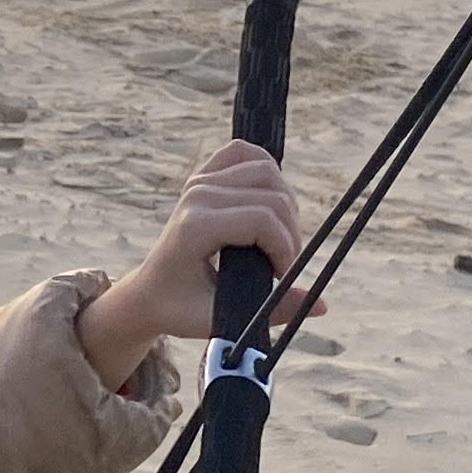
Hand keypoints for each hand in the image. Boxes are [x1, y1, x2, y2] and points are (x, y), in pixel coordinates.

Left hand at [78, 137, 305, 385]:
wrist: (149, 292)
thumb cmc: (180, 309)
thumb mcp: (223, 319)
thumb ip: (273, 312)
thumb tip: (322, 304)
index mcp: (196, 227)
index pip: (262, 219)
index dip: (285, 247)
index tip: (282, 275)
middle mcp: (197, 195)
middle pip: (272, 194)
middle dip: (290, 232)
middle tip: (282, 262)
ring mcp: (200, 181)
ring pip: (267, 171)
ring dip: (285, 205)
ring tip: (277, 240)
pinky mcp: (204, 175)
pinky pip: (245, 153)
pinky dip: (267, 171)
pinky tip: (269, 203)